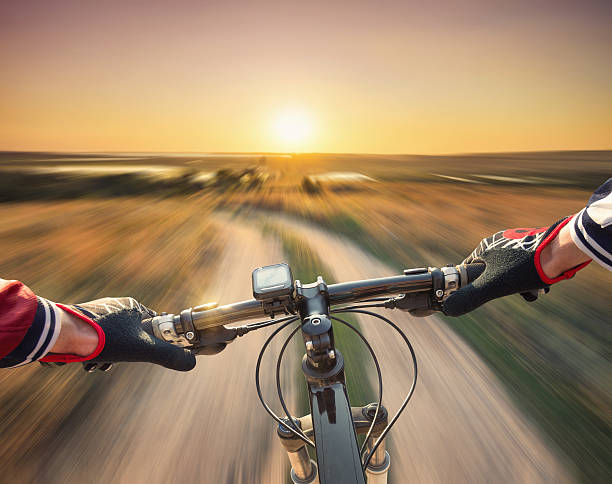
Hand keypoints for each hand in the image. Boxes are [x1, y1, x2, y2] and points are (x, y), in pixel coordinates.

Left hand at [42, 297, 194, 370]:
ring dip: (108, 353)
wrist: (64, 334)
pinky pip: (95, 337)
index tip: (148, 352)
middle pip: (132, 332)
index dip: (154, 339)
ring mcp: (98, 311)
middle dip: (127, 351)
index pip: (153, 322)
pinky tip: (87, 361)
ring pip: (112, 337)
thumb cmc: (106, 339)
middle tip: (119, 361)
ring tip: (99, 363)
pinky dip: (94, 351)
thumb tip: (192, 363)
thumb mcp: (143, 350)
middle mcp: (116, 305)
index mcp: (133, 306)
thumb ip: (168, 356)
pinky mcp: (81, 320)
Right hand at [443, 217, 590, 316]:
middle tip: (516, 293)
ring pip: (512, 268)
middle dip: (505, 286)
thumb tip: (448, 309)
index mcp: (485, 247)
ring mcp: (517, 239)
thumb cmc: (525, 267)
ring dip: (520, 282)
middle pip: (493, 270)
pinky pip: (527, 262)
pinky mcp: (534, 242)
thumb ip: (470, 297)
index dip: (474, 284)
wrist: (561, 251)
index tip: (484, 294)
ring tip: (531, 290)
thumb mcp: (494, 286)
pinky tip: (542, 283)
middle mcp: (499, 240)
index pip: (469, 268)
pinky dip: (532, 274)